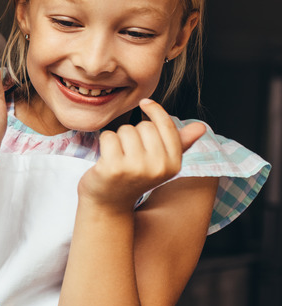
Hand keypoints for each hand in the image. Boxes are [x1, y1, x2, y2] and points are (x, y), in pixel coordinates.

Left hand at [80, 99, 205, 209]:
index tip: (145, 102)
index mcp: (174, 164)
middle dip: (133, 133)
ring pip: (125, 130)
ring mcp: (136, 168)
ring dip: (118, 138)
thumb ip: (179, 143)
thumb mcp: (160, 163)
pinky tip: (106, 160)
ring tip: (118, 157)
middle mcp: (158, 167)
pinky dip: (104, 143)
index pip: (167, 126)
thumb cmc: (134, 177)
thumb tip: (201, 127)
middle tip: (129, 152)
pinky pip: (108, 136)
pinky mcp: (114, 167)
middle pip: (144, 126)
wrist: (109, 203)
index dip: (155, 110)